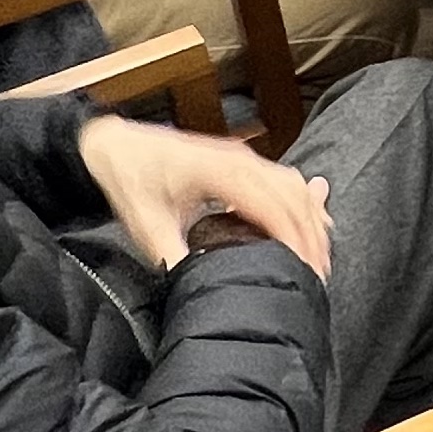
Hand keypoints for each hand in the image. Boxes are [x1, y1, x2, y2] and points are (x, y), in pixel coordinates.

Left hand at [79, 114, 332, 276]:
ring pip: (294, 185)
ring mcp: (243, 157)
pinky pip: (284, 179)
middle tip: (318, 276)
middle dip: (311, 236)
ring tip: (319, 257)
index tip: (304, 271)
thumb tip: (197, 287)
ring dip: (311, 219)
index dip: (294, 240)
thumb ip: (174, 256)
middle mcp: (240, 160)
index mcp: (219, 172)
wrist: (113, 145)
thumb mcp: (145, 225)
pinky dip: (303, 202)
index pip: (273, 207)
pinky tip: (314, 221)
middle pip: (293, 197)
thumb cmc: (129, 180)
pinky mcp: (241, 160)